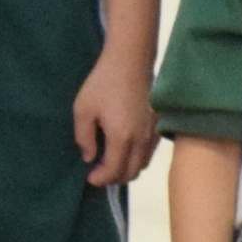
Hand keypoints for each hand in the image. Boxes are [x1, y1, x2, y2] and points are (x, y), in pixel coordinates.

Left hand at [75, 56, 157, 188]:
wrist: (131, 62)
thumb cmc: (103, 84)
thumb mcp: (83, 110)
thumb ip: (84, 138)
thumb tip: (89, 157)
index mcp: (121, 138)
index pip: (113, 171)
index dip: (100, 179)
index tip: (89, 177)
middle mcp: (141, 140)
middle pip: (131, 173)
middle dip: (114, 178)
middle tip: (99, 172)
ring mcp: (153, 134)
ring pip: (143, 164)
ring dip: (127, 169)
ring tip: (112, 161)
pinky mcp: (159, 126)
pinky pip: (150, 153)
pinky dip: (138, 158)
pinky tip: (126, 149)